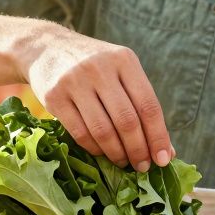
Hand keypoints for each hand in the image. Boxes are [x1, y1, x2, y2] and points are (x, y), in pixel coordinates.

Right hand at [20, 25, 172, 170]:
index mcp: (124, 60)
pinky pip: (80, 133)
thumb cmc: (94, 66)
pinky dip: (95, 149)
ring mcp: (75, 81)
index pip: (148, 105)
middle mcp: (100, 68)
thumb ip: (142, 106)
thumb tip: (167, 151)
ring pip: (103, 130)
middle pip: (127, 121)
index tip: (163, 160)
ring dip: (116, 153)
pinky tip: (102, 152)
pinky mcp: (54, 96)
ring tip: (123, 161)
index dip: (158, 136)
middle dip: (138, 150)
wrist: (47, 47)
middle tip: (142, 166)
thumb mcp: (121, 73)